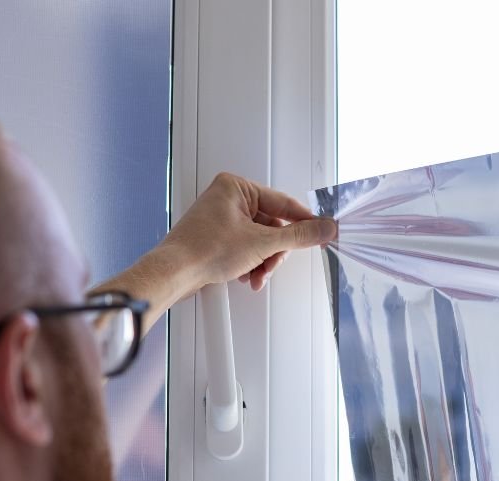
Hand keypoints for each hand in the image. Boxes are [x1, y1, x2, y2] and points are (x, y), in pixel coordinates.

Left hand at [159, 172, 336, 292]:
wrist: (174, 272)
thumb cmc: (203, 249)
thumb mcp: (262, 243)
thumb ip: (298, 236)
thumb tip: (323, 228)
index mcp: (237, 187)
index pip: (283, 204)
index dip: (304, 222)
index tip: (321, 233)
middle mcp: (229, 199)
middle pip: (272, 226)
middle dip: (274, 252)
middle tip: (272, 264)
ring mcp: (222, 218)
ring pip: (260, 240)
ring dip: (263, 261)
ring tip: (255, 274)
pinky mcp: (218, 237)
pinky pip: (246, 247)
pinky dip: (250, 264)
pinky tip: (245, 275)